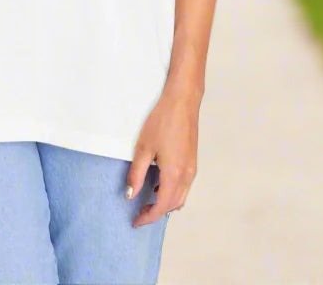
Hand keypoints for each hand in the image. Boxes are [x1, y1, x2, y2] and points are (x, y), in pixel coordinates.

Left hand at [126, 86, 199, 226]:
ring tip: (148, 200)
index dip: (148, 217)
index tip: (136, 222)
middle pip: (173, 205)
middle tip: (139, 213)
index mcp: (174, 174)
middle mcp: (187, 175)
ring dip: (166, 203)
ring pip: (181, 196)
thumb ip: (137, 173)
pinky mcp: (193, 160)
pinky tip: (160, 184)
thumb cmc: (162, 121)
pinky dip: (173, 192)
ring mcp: (192, 168)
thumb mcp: (143, 147)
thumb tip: (130, 195)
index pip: (162, 206)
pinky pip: (184, 186)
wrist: (182, 101)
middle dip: (156, 212)